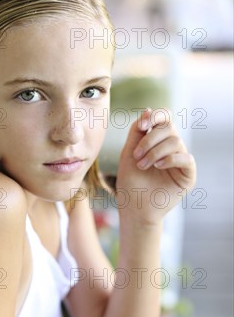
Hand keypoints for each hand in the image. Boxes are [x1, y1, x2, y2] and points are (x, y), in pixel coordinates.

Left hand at [115, 107, 196, 224]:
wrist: (134, 207)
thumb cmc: (130, 182)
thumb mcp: (128, 152)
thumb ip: (137, 131)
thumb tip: (148, 109)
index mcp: (158, 140)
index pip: (164, 118)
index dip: (155, 117)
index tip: (142, 126)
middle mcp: (171, 148)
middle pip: (169, 128)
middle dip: (150, 139)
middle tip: (137, 156)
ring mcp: (180, 160)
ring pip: (176, 141)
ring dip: (155, 152)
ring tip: (143, 165)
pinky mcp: (188, 175)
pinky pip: (186, 158)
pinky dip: (170, 159)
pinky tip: (157, 166)